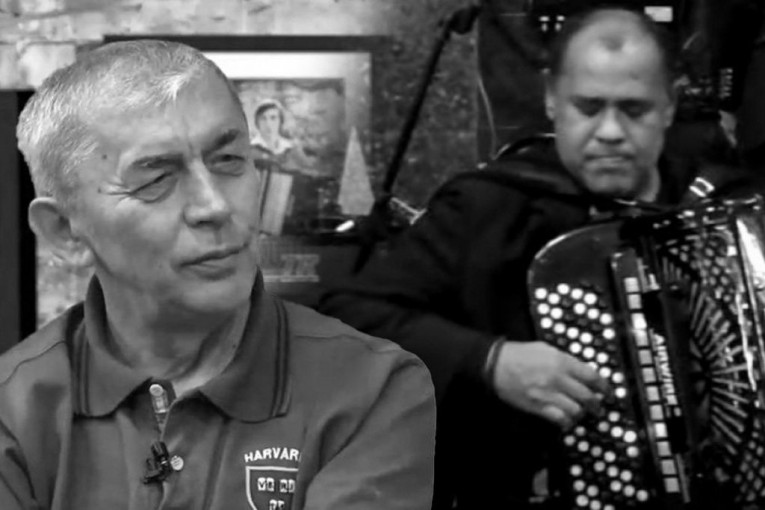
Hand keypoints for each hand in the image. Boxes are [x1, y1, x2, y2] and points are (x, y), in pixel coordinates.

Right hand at [490, 341, 608, 428]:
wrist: (496, 364)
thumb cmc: (518, 354)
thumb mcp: (545, 348)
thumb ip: (565, 359)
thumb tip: (580, 371)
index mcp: (561, 361)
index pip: (591, 376)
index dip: (604, 386)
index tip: (608, 392)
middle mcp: (558, 378)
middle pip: (587, 396)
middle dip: (596, 404)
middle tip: (598, 407)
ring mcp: (548, 394)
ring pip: (576, 410)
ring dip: (581, 413)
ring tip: (581, 413)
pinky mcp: (538, 406)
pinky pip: (559, 419)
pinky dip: (567, 422)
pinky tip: (567, 420)